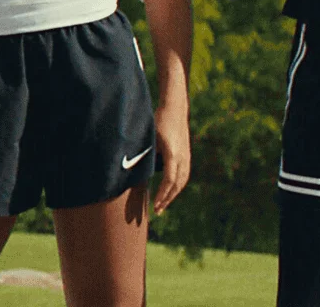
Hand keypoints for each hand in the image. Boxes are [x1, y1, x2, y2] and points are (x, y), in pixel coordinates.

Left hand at [150, 98, 190, 213]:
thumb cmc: (159, 121)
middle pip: (177, 184)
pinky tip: (170, 190)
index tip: (155, 205)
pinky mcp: (187, 155)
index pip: (169, 180)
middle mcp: (182, 157)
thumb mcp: (149, 136)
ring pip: (182, 181)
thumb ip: (144, 153)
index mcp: (172, 154)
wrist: (175, 108)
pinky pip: (184, 174)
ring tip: (163, 204)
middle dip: (167, 199)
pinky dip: (178, 185)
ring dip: (173, 194)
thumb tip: (133, 169)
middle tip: (157, 210)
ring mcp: (186, 156)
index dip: (163, 194)